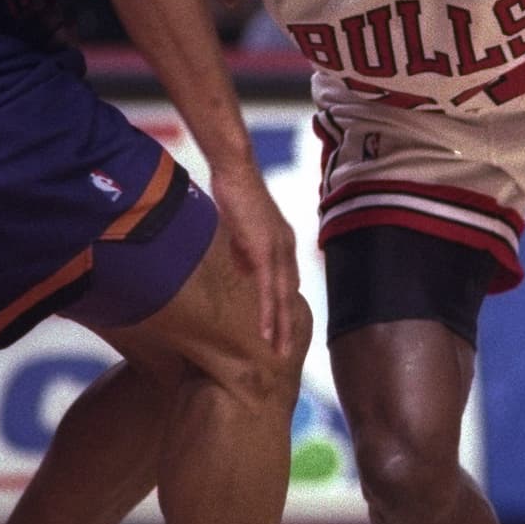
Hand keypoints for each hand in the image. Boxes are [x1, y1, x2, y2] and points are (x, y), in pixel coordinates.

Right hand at [208, 158, 305, 355]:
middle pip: (290, 296)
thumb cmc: (234, 193)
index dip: (285, 308)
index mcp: (282, 244)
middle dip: (288, 325)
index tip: (282, 330)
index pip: (286, 283)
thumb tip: (245, 271)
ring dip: (281, 325)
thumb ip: (245, 251)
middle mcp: (286, 248)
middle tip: (285, 352)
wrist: (234, 170)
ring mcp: (278, 249)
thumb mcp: (240, 228)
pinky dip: (269, 310)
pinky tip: (266, 329)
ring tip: (278, 351)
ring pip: (283, 296)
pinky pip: (269, 287)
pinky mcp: (265, 248)